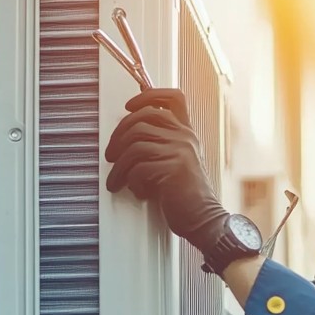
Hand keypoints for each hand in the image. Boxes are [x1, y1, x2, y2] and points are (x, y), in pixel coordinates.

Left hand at [104, 88, 228, 244]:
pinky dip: (131, 182)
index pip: (173, 98)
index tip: (129, 106)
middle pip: (143, 117)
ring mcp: (179, 152)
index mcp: (186, 133)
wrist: (204, 219)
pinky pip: (138, 168)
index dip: (148, 96)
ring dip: (118, 166)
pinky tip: (139, 192)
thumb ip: (161, 145)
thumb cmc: (186, 195)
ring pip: (135, 145)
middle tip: (110, 154)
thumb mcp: (177, 162)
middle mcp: (184, 138)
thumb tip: (128, 136)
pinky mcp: (172, 170)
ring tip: (116, 180)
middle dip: (119, 134)